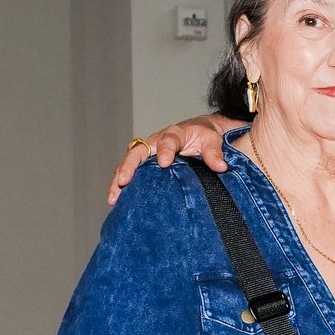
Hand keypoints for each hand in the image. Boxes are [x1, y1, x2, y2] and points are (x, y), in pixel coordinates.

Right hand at [109, 115, 237, 205]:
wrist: (200, 132)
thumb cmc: (205, 136)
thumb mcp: (212, 141)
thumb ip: (214, 153)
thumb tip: (221, 167)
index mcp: (174, 134)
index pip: (167, 141)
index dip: (164, 151)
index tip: (164, 163)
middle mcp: (156, 141)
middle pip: (138, 151)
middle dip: (129, 166)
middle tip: (124, 181)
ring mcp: (149, 152)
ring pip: (129, 163)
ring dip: (119, 179)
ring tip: (113, 198)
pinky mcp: (146, 164)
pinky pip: (132, 173)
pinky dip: (122, 185)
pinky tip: (117, 201)